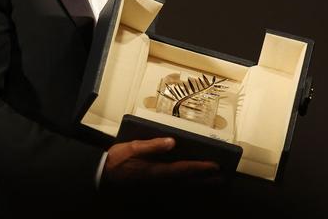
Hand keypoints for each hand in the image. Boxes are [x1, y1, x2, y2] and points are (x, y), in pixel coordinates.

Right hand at [101, 137, 220, 186]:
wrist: (103, 175)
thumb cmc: (118, 159)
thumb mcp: (133, 148)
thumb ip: (153, 145)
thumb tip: (172, 141)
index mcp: (156, 171)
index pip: (184, 169)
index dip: (200, 168)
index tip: (215, 166)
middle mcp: (160, 180)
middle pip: (188, 181)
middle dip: (206, 180)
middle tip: (223, 178)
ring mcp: (157, 185)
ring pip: (184, 186)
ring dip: (200, 184)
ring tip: (215, 181)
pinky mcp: (154, 185)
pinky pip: (176, 187)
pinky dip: (189, 184)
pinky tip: (195, 182)